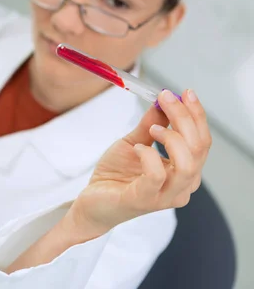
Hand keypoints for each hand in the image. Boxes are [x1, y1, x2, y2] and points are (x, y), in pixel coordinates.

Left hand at [70, 89, 210, 236]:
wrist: (93, 201)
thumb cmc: (116, 175)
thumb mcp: (134, 142)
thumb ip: (150, 124)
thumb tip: (163, 101)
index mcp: (185, 171)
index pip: (202, 141)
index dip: (196, 115)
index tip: (184, 92)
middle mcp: (182, 186)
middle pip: (198, 148)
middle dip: (184, 117)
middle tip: (165, 98)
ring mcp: (165, 196)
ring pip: (187, 164)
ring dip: (171, 137)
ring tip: (152, 128)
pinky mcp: (144, 201)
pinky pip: (156, 175)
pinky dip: (149, 155)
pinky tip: (138, 149)